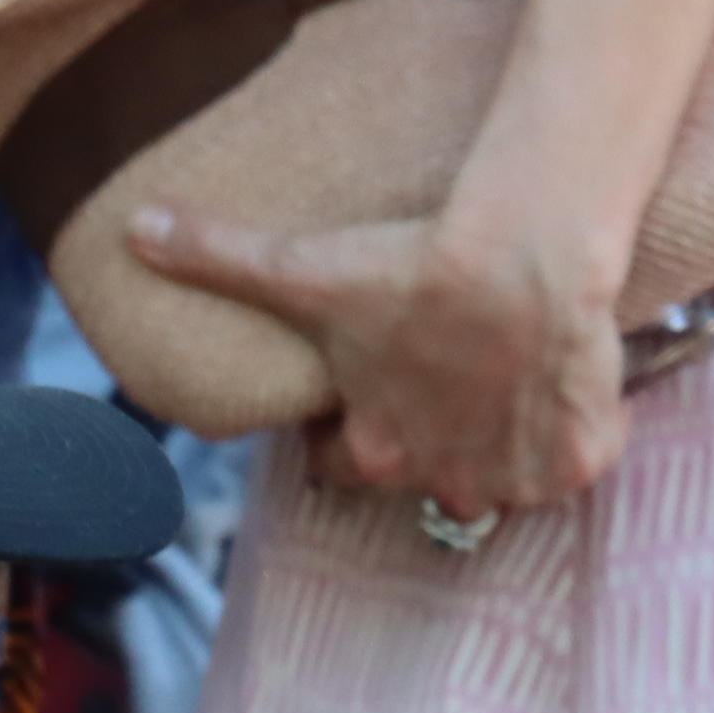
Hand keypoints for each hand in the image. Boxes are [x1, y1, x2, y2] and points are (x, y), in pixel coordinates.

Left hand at [126, 203, 631, 520]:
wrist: (522, 260)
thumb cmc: (411, 269)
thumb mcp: (303, 268)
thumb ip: (216, 258)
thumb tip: (134, 231)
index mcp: (374, 451)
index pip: (344, 468)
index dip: (346, 432)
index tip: (361, 393)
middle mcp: (443, 482)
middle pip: (431, 481)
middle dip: (433, 444)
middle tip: (445, 382)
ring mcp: (515, 480)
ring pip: (505, 481)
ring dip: (504, 446)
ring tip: (509, 384)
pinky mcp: (579, 461)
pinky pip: (576, 462)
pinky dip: (577, 433)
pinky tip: (569, 387)